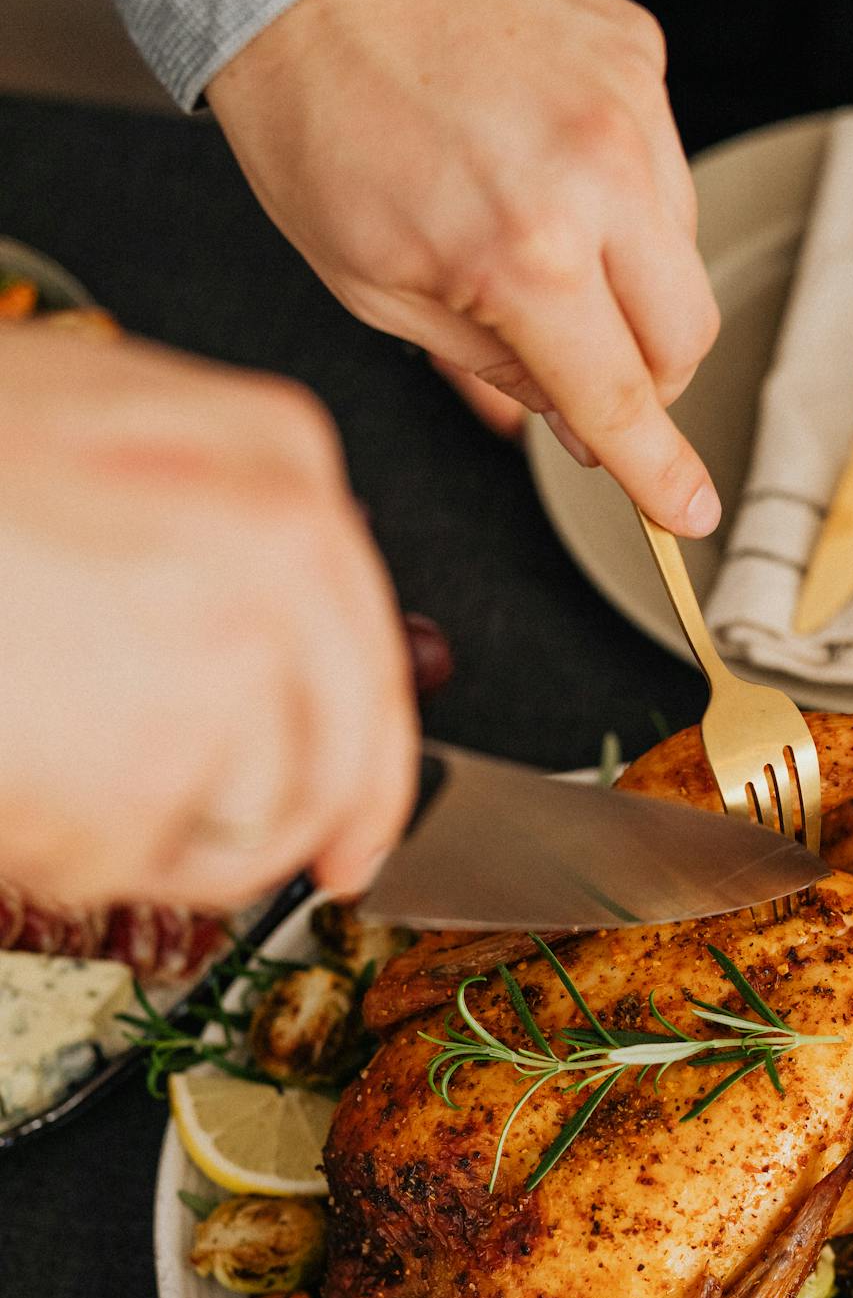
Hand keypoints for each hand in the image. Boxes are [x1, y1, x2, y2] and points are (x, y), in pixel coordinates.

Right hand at [0, 326, 418, 909]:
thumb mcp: (91, 425)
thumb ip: (205, 513)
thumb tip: (276, 639)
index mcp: (276, 460)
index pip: (371, 651)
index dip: (372, 765)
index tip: (358, 832)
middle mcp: (280, 556)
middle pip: (339, 757)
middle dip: (299, 830)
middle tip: (295, 872)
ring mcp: (221, 665)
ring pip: (251, 823)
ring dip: (160, 835)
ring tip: (56, 771)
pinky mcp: (147, 768)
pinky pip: (137, 864)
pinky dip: (70, 851)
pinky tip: (19, 778)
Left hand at [206, 0, 721, 535]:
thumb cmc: (319, 119)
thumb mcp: (376, 289)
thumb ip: (491, 369)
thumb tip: (574, 426)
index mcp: (524, 255)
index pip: (622, 399)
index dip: (659, 472)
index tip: (689, 512)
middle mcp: (598, 178)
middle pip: (686, 337)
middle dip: (644, 376)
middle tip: (580, 365)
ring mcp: (629, 107)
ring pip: (684, 255)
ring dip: (632, 284)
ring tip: (539, 240)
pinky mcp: (637, 56)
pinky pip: (665, 168)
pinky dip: (622, 199)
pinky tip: (548, 170)